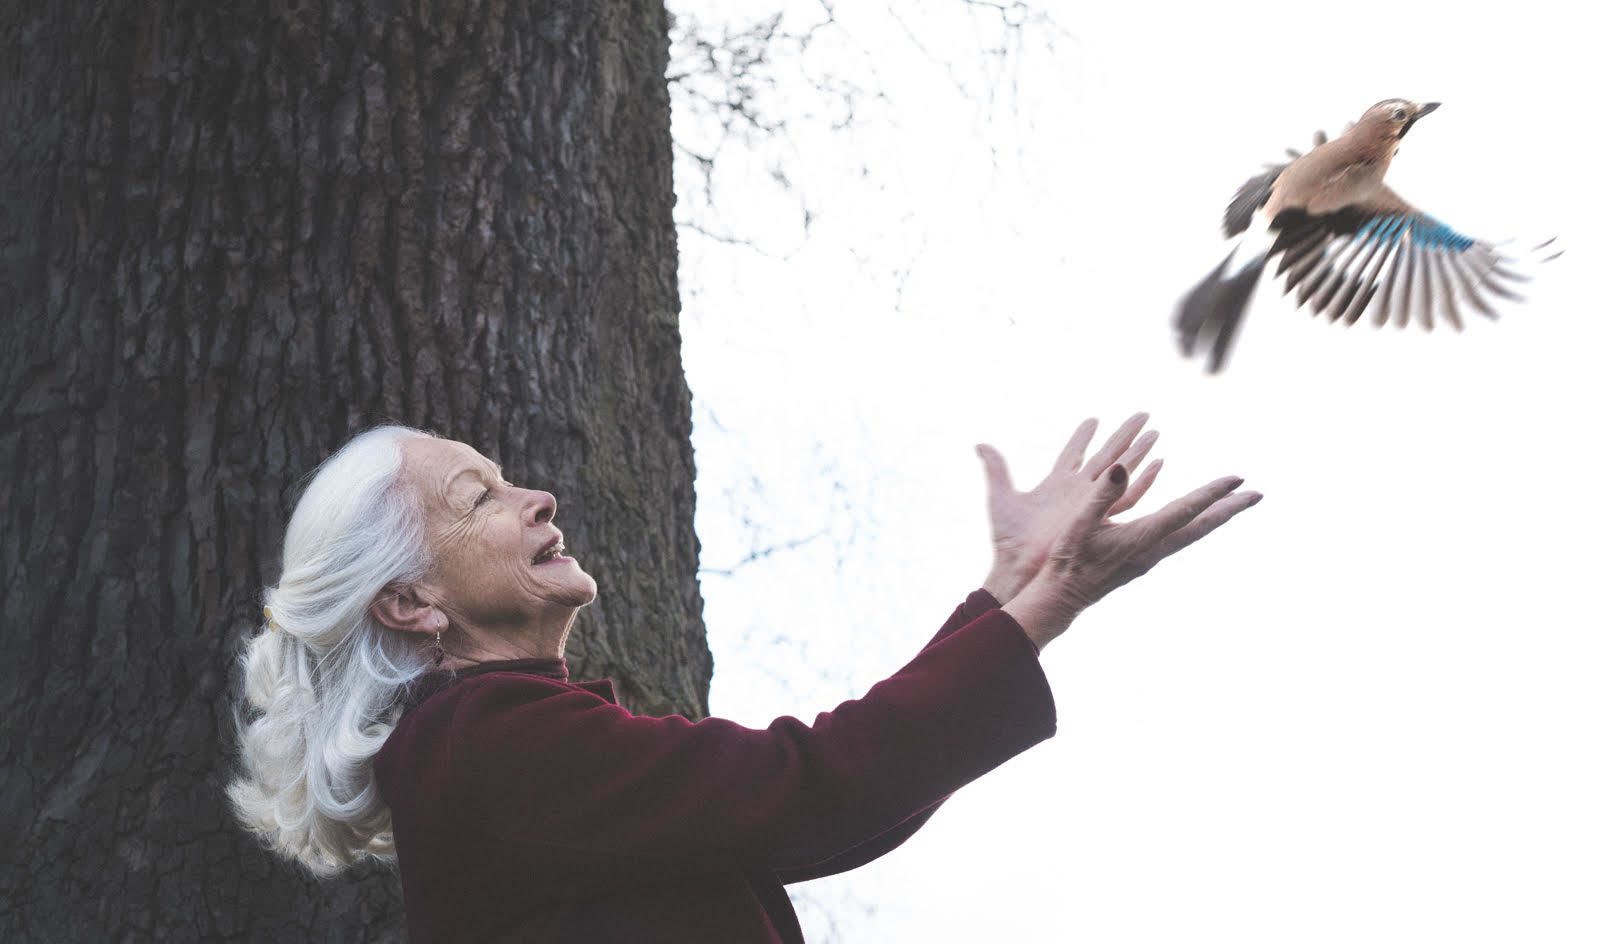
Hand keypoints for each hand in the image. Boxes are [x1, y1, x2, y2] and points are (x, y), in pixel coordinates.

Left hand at [978, 414, 1161, 604]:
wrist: (1021, 570)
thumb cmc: (1010, 540)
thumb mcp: (1001, 497)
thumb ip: (996, 468)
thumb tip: (980, 444)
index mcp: (1056, 484)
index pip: (1073, 453)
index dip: (1082, 436)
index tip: (1093, 419)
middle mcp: (1078, 492)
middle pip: (1105, 456)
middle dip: (1123, 435)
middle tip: (1142, 414)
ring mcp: (1091, 504)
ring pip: (1121, 472)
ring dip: (1138, 452)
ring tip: (1154, 432)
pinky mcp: (1099, 517)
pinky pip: (1127, 497)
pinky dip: (1142, 480)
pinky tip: (1158, 463)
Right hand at [1002, 458, 1261, 651]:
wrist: (1060, 600)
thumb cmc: (1065, 561)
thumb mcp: (1079, 525)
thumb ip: (1101, 495)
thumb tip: (1120, 467)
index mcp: (1142, 538)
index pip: (1185, 511)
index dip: (1212, 493)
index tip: (1238, 478)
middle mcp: (1154, 550)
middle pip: (1201, 527)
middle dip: (1230, 509)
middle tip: (1258, 494)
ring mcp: (1151, 558)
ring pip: (1193, 534)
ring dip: (1216, 516)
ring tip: (1235, 502)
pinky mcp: (1143, 560)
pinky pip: (1180, 538)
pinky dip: (1196, 523)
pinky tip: (1192, 517)